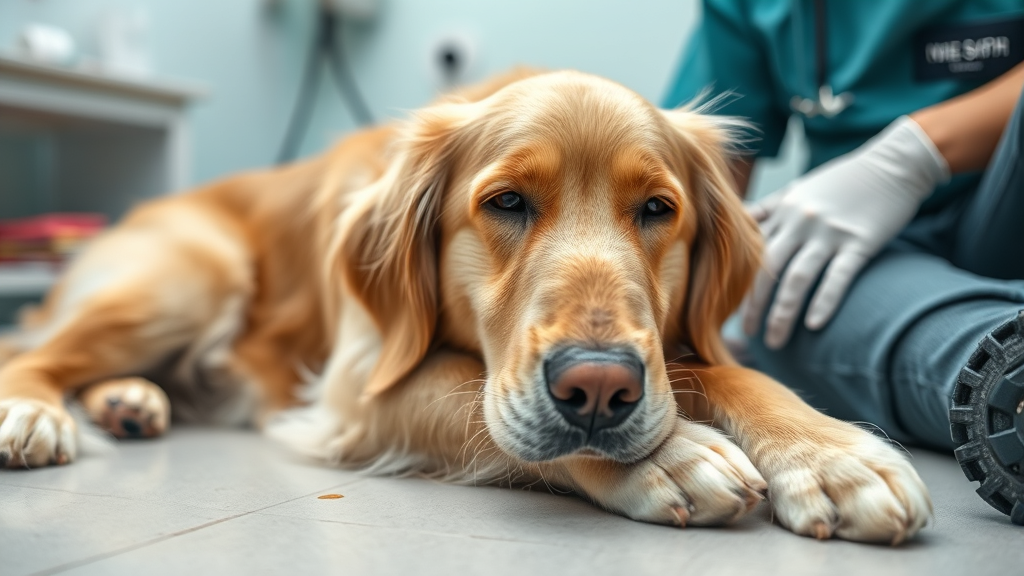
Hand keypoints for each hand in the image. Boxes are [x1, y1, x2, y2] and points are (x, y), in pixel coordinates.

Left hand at [743, 116, 948, 348]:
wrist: (892, 165)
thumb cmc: (842, 180)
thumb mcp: (798, 188)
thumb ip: (768, 209)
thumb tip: (736, 224)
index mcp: (783, 211)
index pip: (751, 253)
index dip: (737, 283)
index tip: (727, 308)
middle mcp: (800, 222)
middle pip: (767, 270)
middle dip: (753, 306)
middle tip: (746, 335)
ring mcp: (830, 233)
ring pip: (798, 279)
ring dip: (782, 314)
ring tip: (774, 342)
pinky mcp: (860, 241)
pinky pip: (838, 277)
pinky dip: (825, 302)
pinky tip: (813, 326)